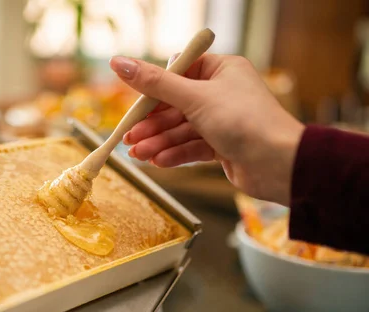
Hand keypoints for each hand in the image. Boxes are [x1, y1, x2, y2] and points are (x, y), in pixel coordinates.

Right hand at [109, 54, 304, 205]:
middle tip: (128, 138)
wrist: (279, 164)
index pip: (176, 75)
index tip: (132, 108)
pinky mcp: (224, 145)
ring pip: (182, 129)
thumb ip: (154, 83)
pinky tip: (158, 162)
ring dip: (159, 142)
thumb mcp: (194, 97)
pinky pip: (193, 146)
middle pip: (175, 106)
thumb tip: (118, 62)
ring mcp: (223, 120)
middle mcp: (222, 93)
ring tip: (138, 155)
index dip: (152, 92)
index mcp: (221, 70)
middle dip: (152, 124)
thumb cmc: (245, 121)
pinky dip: (175, 153)